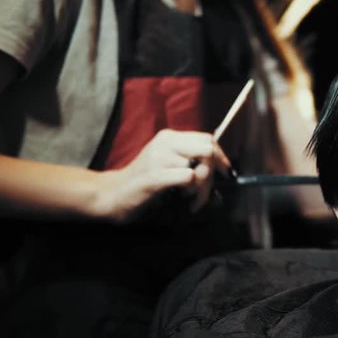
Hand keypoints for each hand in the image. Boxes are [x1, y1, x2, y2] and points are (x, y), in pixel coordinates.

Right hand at [97, 129, 231, 222]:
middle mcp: (165, 143)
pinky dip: (193, 193)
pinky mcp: (155, 175)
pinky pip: (189, 178)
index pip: (207, 139)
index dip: (221, 156)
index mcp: (170, 137)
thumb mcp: (168, 163)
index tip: (224, 172)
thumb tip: (221, 167)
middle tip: (206, 191)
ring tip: (192, 200)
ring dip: (202, 189)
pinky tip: (184, 200)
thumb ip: (191, 160)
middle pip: (208, 150)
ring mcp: (159, 157)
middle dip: (214, 173)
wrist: (113, 194)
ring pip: (201, 168)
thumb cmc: (144, 181)